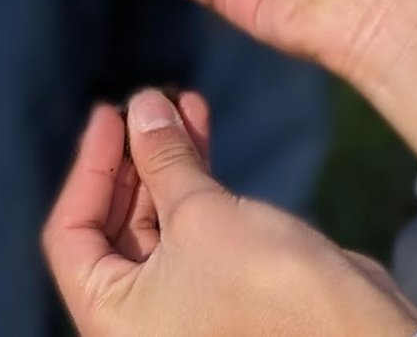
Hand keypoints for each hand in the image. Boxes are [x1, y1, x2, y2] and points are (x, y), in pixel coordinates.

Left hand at [45, 87, 416, 336]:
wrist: (347, 328)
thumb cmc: (261, 285)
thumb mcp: (200, 214)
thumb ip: (163, 158)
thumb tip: (142, 105)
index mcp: (109, 315)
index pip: (69, 233)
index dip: (89, 166)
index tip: (108, 112)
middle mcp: (135, 314)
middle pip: (112, 224)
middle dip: (133, 157)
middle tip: (150, 103)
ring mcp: (177, 299)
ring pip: (154, 219)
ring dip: (166, 160)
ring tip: (181, 103)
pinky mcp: (218, 282)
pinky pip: (188, 225)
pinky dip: (192, 179)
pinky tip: (201, 131)